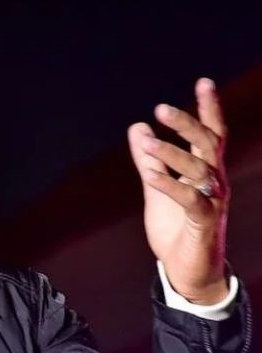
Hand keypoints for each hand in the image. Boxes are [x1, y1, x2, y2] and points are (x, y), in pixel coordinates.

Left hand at [128, 77, 229, 303]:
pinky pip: (189, 199)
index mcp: (206, 172)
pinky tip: (150, 175)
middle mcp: (215, 182)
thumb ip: (149, 161)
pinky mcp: (204, 222)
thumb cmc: (177, 228)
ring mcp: (213, 201)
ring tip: (146, 143)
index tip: (203, 81)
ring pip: (199, 168)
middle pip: (208, 144)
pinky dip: (168, 185)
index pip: (212, 134)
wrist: (189, 271)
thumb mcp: (157, 188)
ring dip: (171, 153)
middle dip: (186, 123)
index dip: (209, 108)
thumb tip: (137, 128)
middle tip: (160, 109)